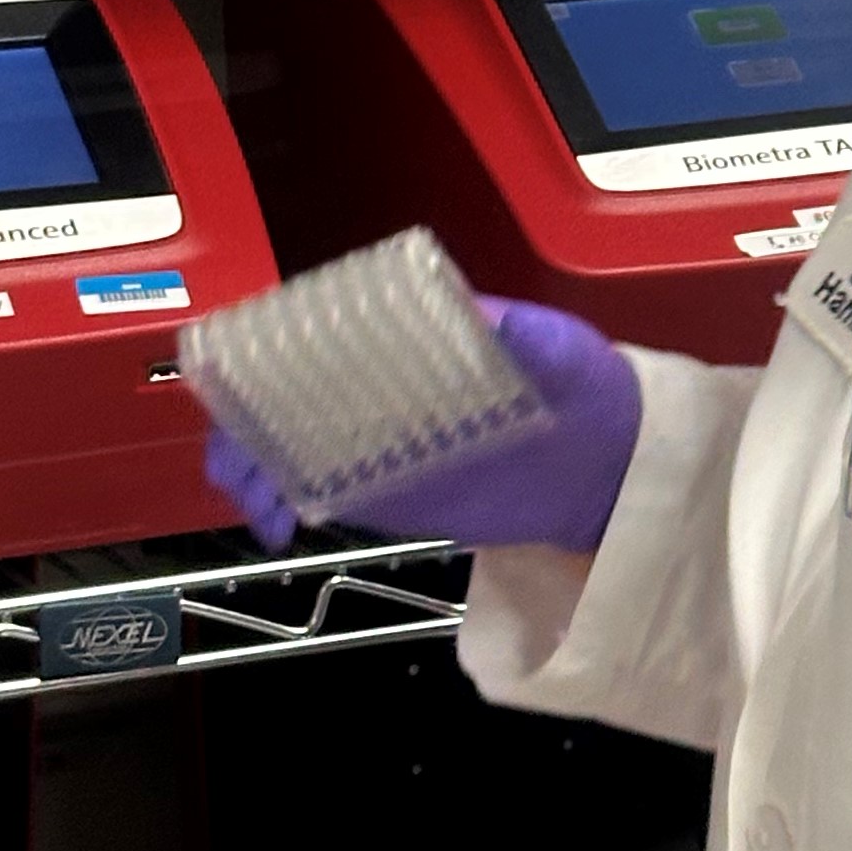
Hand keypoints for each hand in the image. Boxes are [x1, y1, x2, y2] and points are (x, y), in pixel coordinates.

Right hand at [204, 294, 642, 555]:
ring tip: (262, 511)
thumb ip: (536, 339)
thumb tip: (504, 321)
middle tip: (242, 472)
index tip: (242, 388)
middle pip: (285, 391)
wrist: (609, 466)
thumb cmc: (589, 388)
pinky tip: (279, 528)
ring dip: (254, 469)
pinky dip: (282, 503)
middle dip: (245, 426)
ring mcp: (379, 434)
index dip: (269, 353)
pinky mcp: (386, 486)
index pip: (322, 329)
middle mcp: (383, 379)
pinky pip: (317, 488)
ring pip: (287, 442)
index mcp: (416, 332)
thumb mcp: (568, 354)